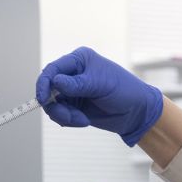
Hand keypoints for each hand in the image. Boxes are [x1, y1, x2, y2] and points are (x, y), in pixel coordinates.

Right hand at [35, 47, 162, 146]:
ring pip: (53, 104)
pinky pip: (60, 114)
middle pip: (48, 88)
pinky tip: (83, 121)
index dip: (44, 83)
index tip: (43, 99)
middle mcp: (72, 74)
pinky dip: (68, 120)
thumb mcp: (101, 85)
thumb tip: (55, 81)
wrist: (137, 112)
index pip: (53, 69)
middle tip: (68, 117)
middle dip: (55, 105)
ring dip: (63, 115)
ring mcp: (72, 91)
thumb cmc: (125, 91)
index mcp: (79, 60)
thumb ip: (77, 84)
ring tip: (80, 120)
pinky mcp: (74, 106)